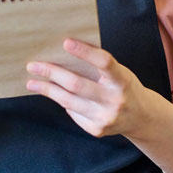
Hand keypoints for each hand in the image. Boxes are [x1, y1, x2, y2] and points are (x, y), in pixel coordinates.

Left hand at [26, 39, 156, 138]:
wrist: (141, 117)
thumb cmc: (125, 87)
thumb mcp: (120, 73)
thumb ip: (99, 66)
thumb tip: (64, 54)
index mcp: (122, 80)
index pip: (104, 62)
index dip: (85, 52)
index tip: (65, 42)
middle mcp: (115, 100)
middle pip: (77, 84)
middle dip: (52, 73)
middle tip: (33, 65)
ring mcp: (106, 117)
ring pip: (68, 101)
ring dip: (47, 90)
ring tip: (32, 82)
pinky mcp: (97, 130)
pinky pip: (73, 113)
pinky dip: (64, 102)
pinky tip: (57, 95)